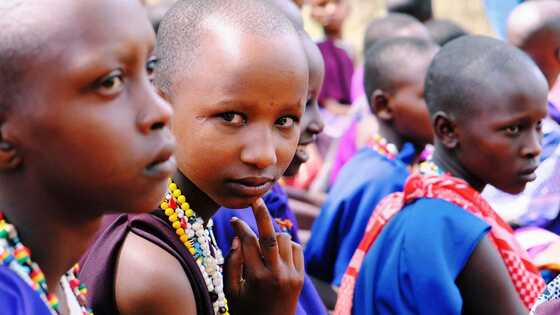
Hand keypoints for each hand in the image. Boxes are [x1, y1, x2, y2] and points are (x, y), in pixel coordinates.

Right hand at [225, 198, 304, 314]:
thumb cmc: (246, 311)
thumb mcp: (232, 291)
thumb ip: (232, 263)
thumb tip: (238, 237)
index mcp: (256, 278)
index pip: (248, 242)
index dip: (240, 227)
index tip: (234, 220)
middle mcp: (276, 275)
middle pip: (270, 235)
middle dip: (262, 214)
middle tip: (256, 200)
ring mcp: (292, 275)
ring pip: (284, 239)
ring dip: (273, 236)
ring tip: (264, 245)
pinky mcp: (301, 277)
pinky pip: (296, 248)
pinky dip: (286, 245)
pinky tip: (276, 253)